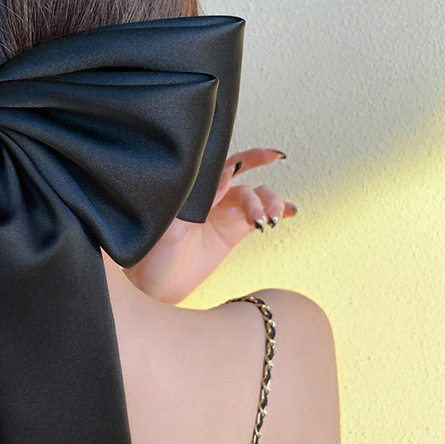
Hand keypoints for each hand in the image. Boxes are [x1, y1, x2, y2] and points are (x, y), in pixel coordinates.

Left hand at [122, 148, 297, 303]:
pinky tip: (291, 212)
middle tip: (262, 216)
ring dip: (271, 205)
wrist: (155, 287)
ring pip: (256, 199)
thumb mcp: (172, 226)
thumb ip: (200, 200)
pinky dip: (278, 211)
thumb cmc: (153, 255)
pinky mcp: (232, 233)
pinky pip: (259, 217)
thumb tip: (229, 174)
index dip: (249, 158)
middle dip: (260, 197)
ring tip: (272, 221)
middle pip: (246, 185)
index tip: (270, 156)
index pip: (225, 167)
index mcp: (194, 192)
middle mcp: (211, 199)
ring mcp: (223, 215)